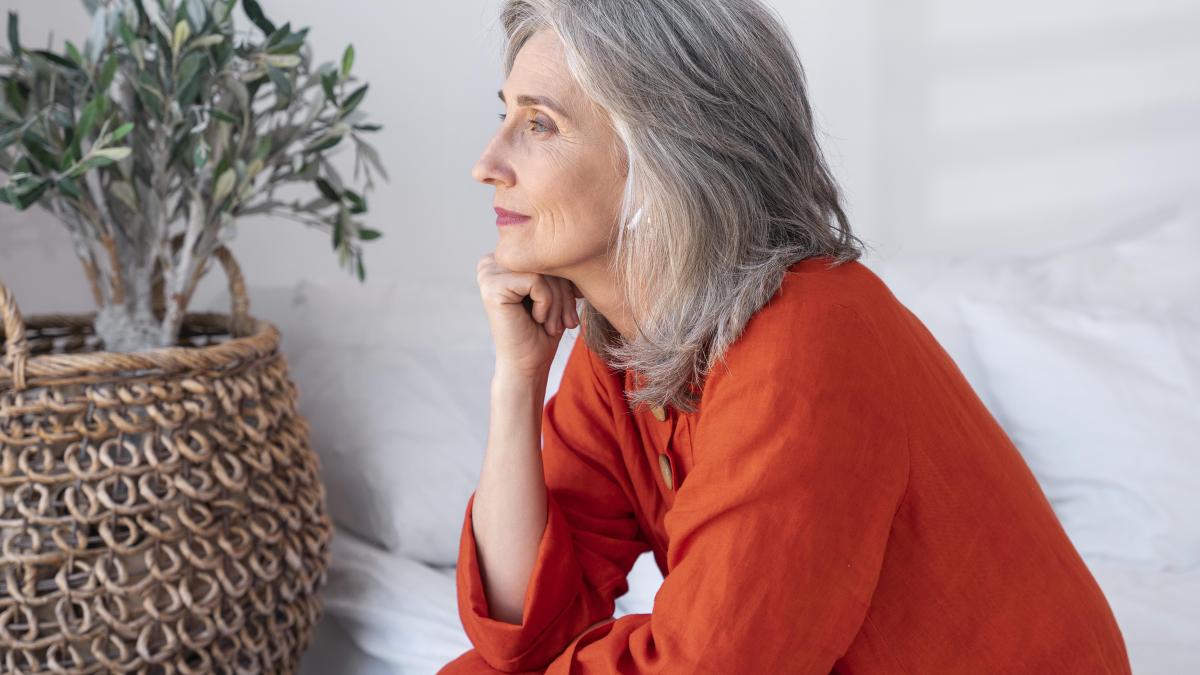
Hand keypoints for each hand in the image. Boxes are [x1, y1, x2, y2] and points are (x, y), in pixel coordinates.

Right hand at [476, 253, 581, 378]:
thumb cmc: (543, 331)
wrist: (528, 365)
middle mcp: (492, 261)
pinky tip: (538, 320)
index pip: (547, 253)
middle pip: (545, 259)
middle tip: (567, 321)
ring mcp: (488, 272)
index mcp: (504, 260)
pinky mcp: (492, 285)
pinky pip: (536, 280)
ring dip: (558, 301)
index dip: (566, 279)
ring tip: (553, 324)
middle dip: (564, 292)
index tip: (572, 306)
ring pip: (543, 269)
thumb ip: (557, 265)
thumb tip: (576, 241)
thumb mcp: (556, 290)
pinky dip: (547, 303)